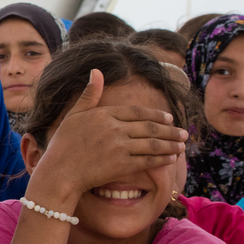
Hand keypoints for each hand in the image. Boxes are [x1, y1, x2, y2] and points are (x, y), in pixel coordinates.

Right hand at [35, 70, 186, 209]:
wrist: (59, 172)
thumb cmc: (63, 144)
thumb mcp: (74, 114)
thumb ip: (89, 94)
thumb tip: (96, 70)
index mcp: (104, 114)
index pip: (138, 112)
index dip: (156, 115)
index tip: (169, 118)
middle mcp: (114, 128)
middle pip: (149, 128)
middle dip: (170, 130)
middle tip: (184, 133)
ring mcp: (119, 147)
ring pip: (152, 144)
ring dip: (171, 145)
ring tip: (182, 145)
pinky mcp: (122, 165)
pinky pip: (148, 161)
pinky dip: (162, 159)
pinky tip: (171, 158)